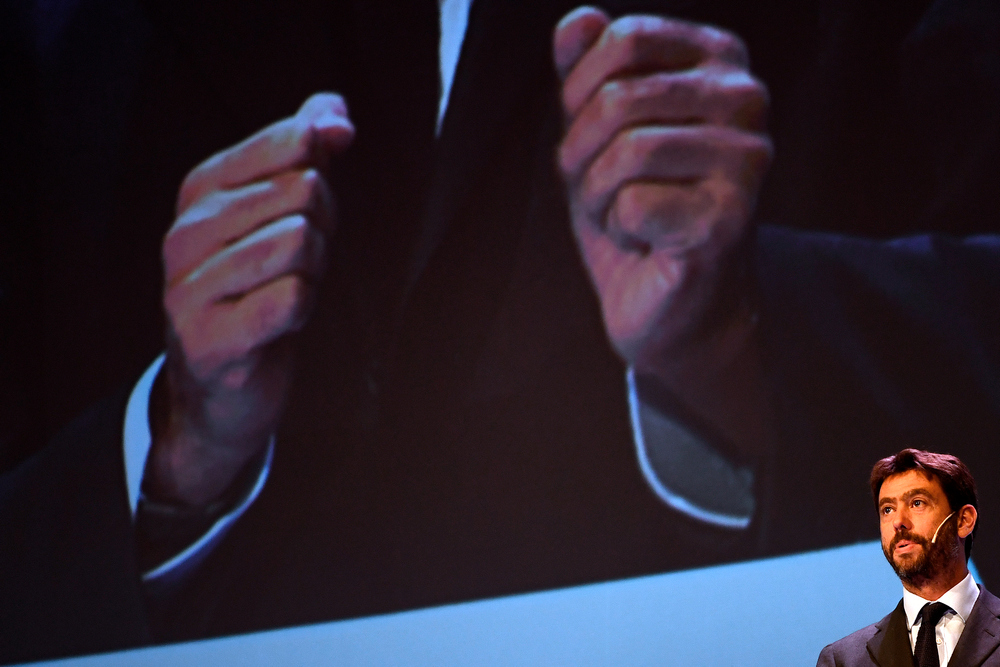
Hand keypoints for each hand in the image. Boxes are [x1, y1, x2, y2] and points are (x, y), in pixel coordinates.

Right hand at [149, 94, 353, 505]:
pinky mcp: (209, 341)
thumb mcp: (284, 210)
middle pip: (303, 193)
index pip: (291, 142)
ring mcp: (188, 289)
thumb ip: (308, 150)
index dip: (322, 176)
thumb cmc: (260, 288)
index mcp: (200, 191)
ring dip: (314, 274)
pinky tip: (281, 322)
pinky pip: (291, 299)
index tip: (307, 209)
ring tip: (286, 292)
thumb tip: (337, 112)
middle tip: (296, 266)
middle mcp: (183, 233)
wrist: (224, 384)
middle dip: (323, 231)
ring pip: (299, 244)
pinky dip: (303, 309)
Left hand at [554, 7, 770, 377]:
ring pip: (626, 151)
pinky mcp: (730, 219)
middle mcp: (747, 100)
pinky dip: (617, 228)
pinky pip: (633, 203)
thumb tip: (577, 20)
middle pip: (620, 97)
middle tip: (598, 189)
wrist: (671, 302)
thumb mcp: (597, 133)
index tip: (588, 134)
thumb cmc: (636, 211)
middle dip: (580, 152)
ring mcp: (747, 160)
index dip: (579, 92)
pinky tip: (643, 241)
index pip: (625, 39)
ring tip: (619, 216)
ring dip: (595, 195)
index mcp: (720, 62)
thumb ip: (586, 74)